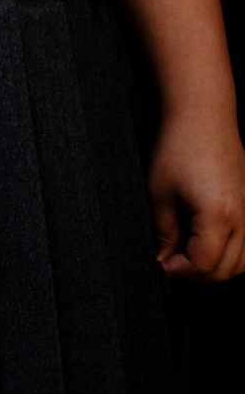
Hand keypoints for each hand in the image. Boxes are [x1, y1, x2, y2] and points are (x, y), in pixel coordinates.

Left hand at [150, 110, 244, 280]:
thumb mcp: (159, 193)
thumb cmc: (178, 148)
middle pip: (227, 270)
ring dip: (213, 268)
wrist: (204, 117)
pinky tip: (196, 243)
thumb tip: (162, 258)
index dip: (177, 271)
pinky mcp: (244, 206)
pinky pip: (241, 244)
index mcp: (218, 217)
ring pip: (240, 262)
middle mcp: (240, 219)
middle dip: (195, 275)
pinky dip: (222, 253)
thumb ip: (163, 231)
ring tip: (182, 256)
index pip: (203, 265)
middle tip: (167, 263)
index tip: (157, 264)